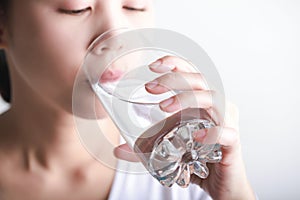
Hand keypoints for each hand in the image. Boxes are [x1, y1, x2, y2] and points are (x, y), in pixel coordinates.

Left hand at [114, 56, 255, 199]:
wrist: (220, 184)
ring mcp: (226, 123)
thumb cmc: (197, 159)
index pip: (191, 74)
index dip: (175, 64)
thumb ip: (145, 148)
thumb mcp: (168, 148)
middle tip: (150, 87)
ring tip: (163, 108)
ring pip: (214, 99)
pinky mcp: (232, 144)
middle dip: (174, 79)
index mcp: (200, 104)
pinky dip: (212, 132)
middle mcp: (215, 108)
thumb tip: (117, 150)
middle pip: (199, 80)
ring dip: (187, 99)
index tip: (153, 66)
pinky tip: (196, 137)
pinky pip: (226, 132)